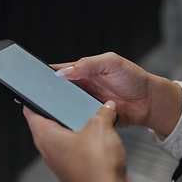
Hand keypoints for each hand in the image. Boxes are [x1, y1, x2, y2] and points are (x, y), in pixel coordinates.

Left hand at [23, 101, 141, 181]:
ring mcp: (63, 163)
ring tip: (91, 117)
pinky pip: (78, 151)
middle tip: (72, 100)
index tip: (35, 92)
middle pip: (49, 125)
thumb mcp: (100, 127)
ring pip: (65, 139)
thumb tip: (107, 107)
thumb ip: (103, 113)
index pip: (31, 113)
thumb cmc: (96, 168)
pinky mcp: (76, 171)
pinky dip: (87, 143)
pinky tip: (102, 138)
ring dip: (77, 128)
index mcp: (46, 137)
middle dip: (61, 112)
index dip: (32, 100)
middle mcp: (50, 151)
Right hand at [52, 52, 181, 136]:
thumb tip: (65, 71)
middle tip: (40, 95)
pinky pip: (76, 118)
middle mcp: (81, 87)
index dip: (46, 73)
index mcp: (83, 71)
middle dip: (48, 92)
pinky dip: (70, 119)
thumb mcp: (111, 62)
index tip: (34, 76)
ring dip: (59, 107)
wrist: (148, 102)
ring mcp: (85, 103)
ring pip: (64, 106)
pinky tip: (67, 119)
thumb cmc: (133, 78)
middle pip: (58, 90)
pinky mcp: (90, 117)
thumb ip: (88, 64)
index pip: (59, 70)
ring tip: (52, 108)